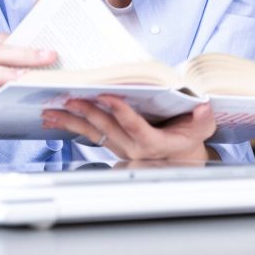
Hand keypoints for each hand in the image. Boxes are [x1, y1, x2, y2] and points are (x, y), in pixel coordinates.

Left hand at [41, 96, 217, 161]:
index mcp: (154, 144)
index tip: (107, 96)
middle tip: (70, 98)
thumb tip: (203, 106)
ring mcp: (120, 147)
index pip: (134, 127)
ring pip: (92, 133)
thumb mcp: (202, 129)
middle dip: (86, 112)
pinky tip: (55, 120)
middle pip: (107, 128)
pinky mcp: (112, 144)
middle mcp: (133, 148)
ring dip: (71, 121)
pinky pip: (89, 135)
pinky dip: (71, 126)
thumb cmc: (190, 139)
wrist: (181, 159)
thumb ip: (203, 119)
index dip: (120, 111)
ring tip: (51, 111)